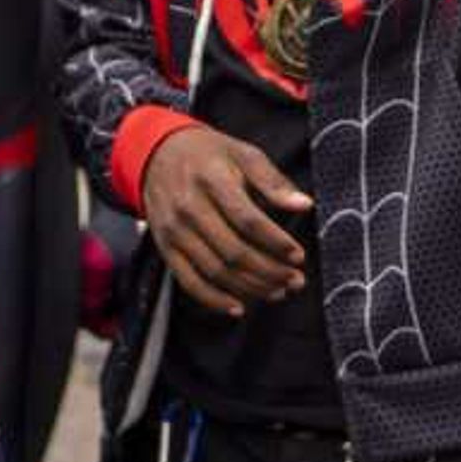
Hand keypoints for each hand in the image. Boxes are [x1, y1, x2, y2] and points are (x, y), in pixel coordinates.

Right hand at [140, 123, 310, 316]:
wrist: (156, 155)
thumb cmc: (208, 154)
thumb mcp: (243, 153)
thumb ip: (273, 181)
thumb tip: (304, 204)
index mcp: (212, 179)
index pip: (248, 220)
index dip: (276, 242)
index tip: (298, 255)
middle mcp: (189, 207)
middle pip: (233, 251)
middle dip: (269, 272)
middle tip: (295, 280)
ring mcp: (174, 230)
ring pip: (215, 270)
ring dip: (249, 288)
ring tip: (277, 292)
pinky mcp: (165, 247)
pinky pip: (189, 281)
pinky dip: (214, 300)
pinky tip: (238, 307)